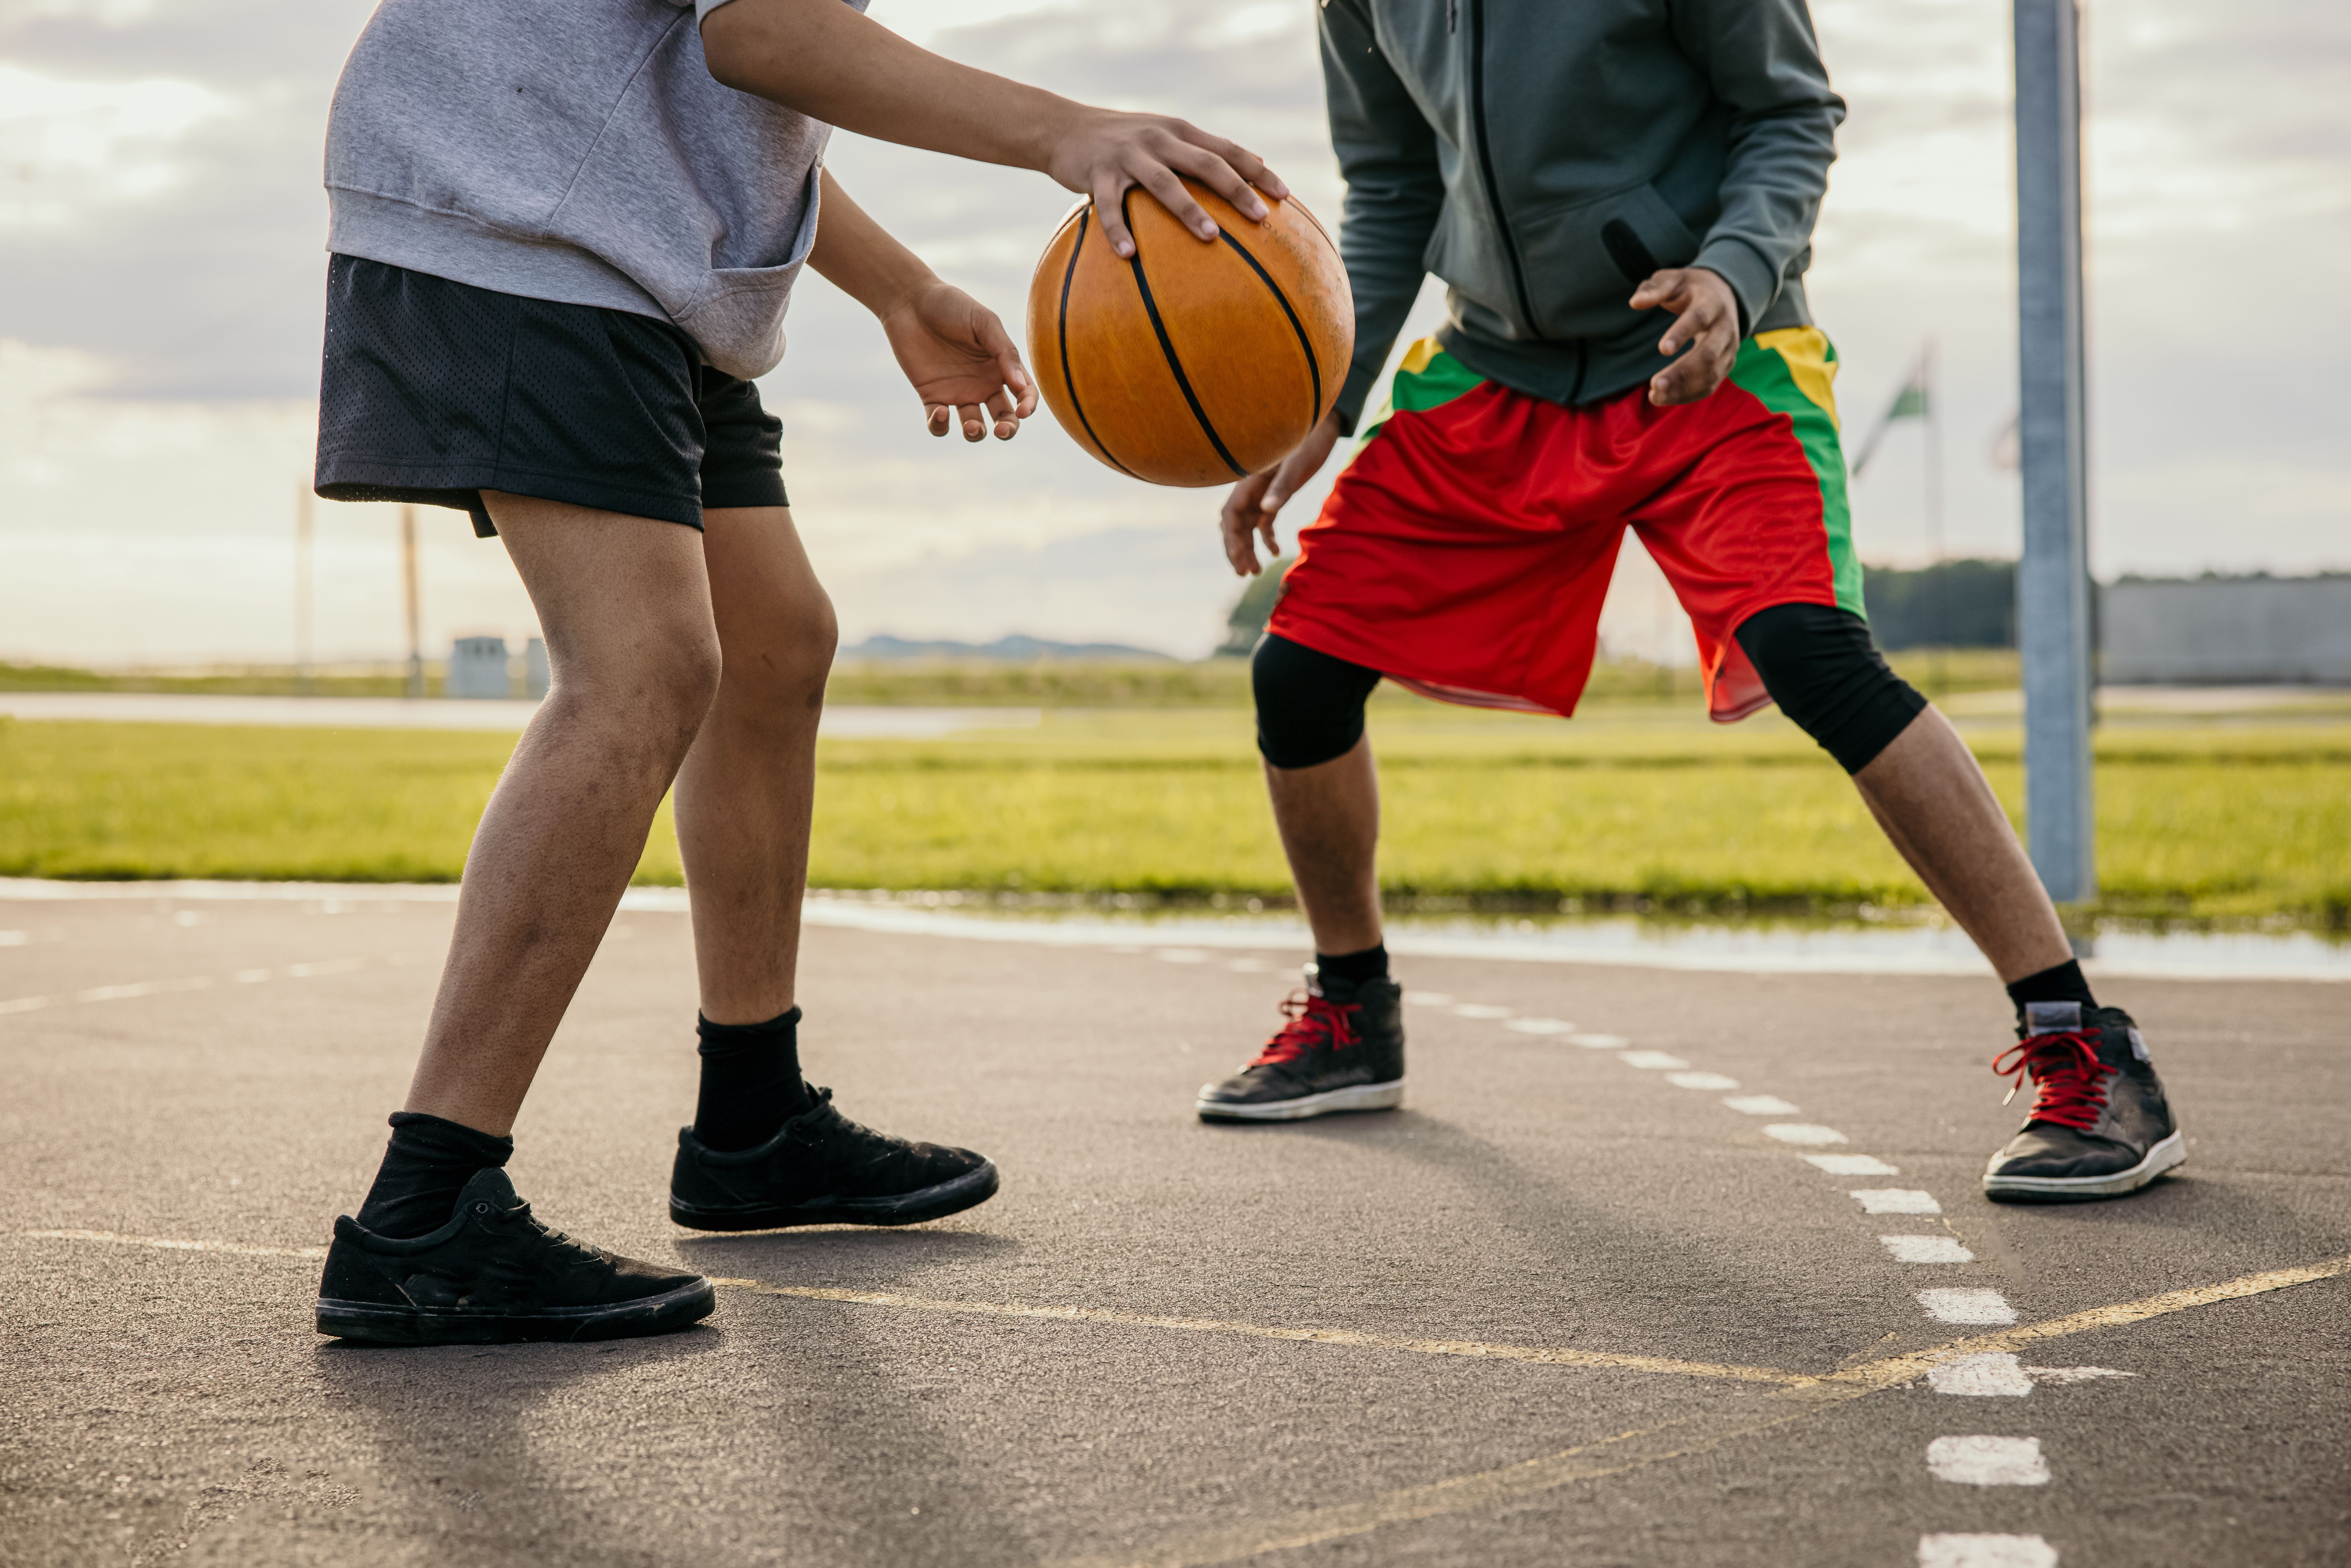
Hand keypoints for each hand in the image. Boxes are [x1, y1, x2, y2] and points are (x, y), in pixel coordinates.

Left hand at [878, 280, 1036, 440]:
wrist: (910, 302)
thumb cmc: (951, 306)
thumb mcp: (984, 322)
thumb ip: (1005, 352)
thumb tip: (1019, 385)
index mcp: (1000, 366)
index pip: (1023, 393)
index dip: (1028, 405)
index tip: (1023, 410)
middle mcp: (982, 383)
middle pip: (1004, 417)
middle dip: (1007, 429)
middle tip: (1001, 430)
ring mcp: (957, 392)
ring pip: (974, 427)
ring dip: (977, 433)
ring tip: (972, 426)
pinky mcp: (931, 397)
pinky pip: (939, 424)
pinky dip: (941, 426)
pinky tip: (940, 412)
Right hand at [1045, 107, 1287, 258]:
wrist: (1063, 127)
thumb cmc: (1122, 141)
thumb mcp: (1164, 137)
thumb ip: (1202, 151)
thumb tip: (1254, 168)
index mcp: (1179, 131)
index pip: (1226, 149)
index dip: (1257, 171)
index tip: (1284, 196)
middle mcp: (1158, 138)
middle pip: (1205, 163)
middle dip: (1235, 189)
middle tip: (1259, 217)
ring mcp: (1128, 155)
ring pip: (1164, 183)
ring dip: (1189, 210)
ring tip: (1210, 237)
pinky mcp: (1096, 172)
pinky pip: (1108, 206)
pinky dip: (1118, 230)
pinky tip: (1128, 255)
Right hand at [1220, 410, 1340, 574]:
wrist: (1321, 432)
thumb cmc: (1307, 444)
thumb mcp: (1295, 466)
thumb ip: (1281, 487)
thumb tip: (1266, 510)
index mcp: (1249, 482)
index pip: (1230, 515)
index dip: (1231, 540)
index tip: (1239, 561)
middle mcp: (1250, 490)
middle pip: (1235, 525)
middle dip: (1237, 550)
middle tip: (1245, 574)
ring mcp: (1261, 494)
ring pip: (1247, 527)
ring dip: (1249, 548)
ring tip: (1255, 572)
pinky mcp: (1274, 496)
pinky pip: (1264, 522)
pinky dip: (1267, 538)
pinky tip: (1276, 552)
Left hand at [1631, 267, 1740, 405]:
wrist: (1722, 294)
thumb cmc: (1689, 288)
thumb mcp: (1672, 279)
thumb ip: (1654, 288)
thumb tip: (1635, 302)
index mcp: (1712, 303)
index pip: (1699, 318)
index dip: (1682, 333)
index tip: (1662, 349)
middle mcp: (1725, 327)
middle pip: (1708, 354)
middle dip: (1682, 372)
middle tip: (1654, 385)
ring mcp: (1729, 348)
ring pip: (1711, 374)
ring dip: (1683, 389)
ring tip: (1654, 396)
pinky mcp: (1726, 364)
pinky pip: (1710, 385)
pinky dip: (1689, 395)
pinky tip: (1665, 399)